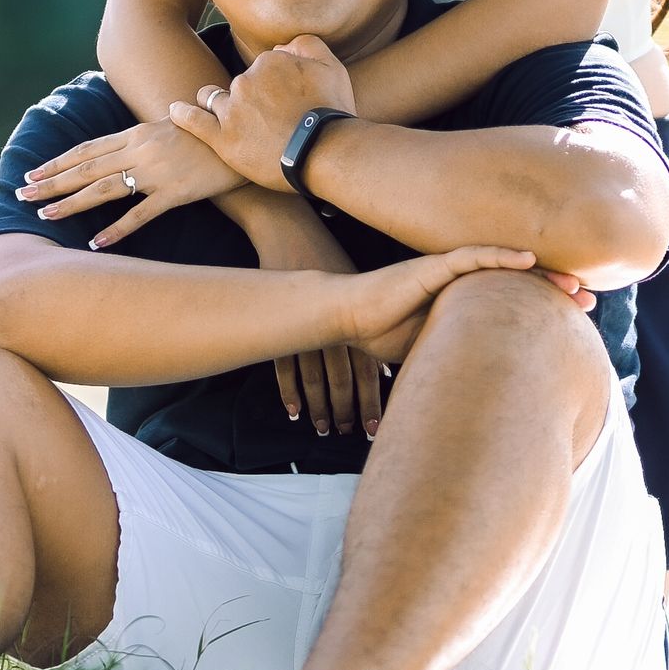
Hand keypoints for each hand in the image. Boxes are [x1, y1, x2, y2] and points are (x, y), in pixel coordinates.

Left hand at [15, 115, 243, 244]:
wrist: (244, 141)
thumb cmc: (210, 133)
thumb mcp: (174, 124)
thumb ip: (146, 136)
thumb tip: (123, 145)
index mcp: (137, 133)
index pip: (88, 149)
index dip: (58, 162)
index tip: (32, 174)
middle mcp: (141, 151)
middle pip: (87, 168)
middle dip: (52, 183)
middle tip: (21, 195)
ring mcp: (157, 172)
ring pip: (105, 190)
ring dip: (72, 203)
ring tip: (46, 216)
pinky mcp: (176, 193)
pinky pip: (141, 214)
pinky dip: (117, 229)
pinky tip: (95, 242)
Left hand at [169, 35, 354, 195]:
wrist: (326, 152)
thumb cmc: (332, 112)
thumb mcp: (331, 66)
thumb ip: (306, 44)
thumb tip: (284, 47)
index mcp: (268, 62)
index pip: (262, 67)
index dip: (273, 83)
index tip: (284, 101)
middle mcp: (245, 80)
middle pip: (239, 85)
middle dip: (249, 97)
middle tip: (268, 120)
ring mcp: (231, 110)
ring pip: (214, 99)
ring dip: (217, 103)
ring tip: (225, 116)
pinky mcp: (222, 138)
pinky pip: (193, 121)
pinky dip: (183, 114)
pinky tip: (176, 111)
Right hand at [229, 192, 384, 439]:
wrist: (295, 234)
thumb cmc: (333, 262)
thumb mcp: (359, 290)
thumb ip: (372, 331)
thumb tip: (387, 373)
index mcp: (356, 318)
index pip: (367, 370)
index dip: (371, 401)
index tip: (375, 428)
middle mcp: (333, 326)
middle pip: (342, 379)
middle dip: (347, 410)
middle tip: (349, 435)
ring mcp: (305, 326)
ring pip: (313, 378)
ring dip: (319, 406)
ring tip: (323, 430)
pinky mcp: (281, 324)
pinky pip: (284, 367)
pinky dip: (289, 392)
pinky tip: (294, 411)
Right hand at [338, 245, 563, 370]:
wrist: (349, 318)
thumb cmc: (385, 334)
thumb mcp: (435, 349)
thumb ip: (461, 354)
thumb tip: (489, 386)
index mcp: (467, 302)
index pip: (514, 303)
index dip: (545, 309)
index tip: (577, 322)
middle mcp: (464, 283)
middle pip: (519, 284)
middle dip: (555, 292)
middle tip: (588, 302)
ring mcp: (449, 271)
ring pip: (504, 268)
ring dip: (540, 275)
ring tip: (571, 284)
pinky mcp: (432, 267)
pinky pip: (472, 257)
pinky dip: (501, 257)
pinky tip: (527, 259)